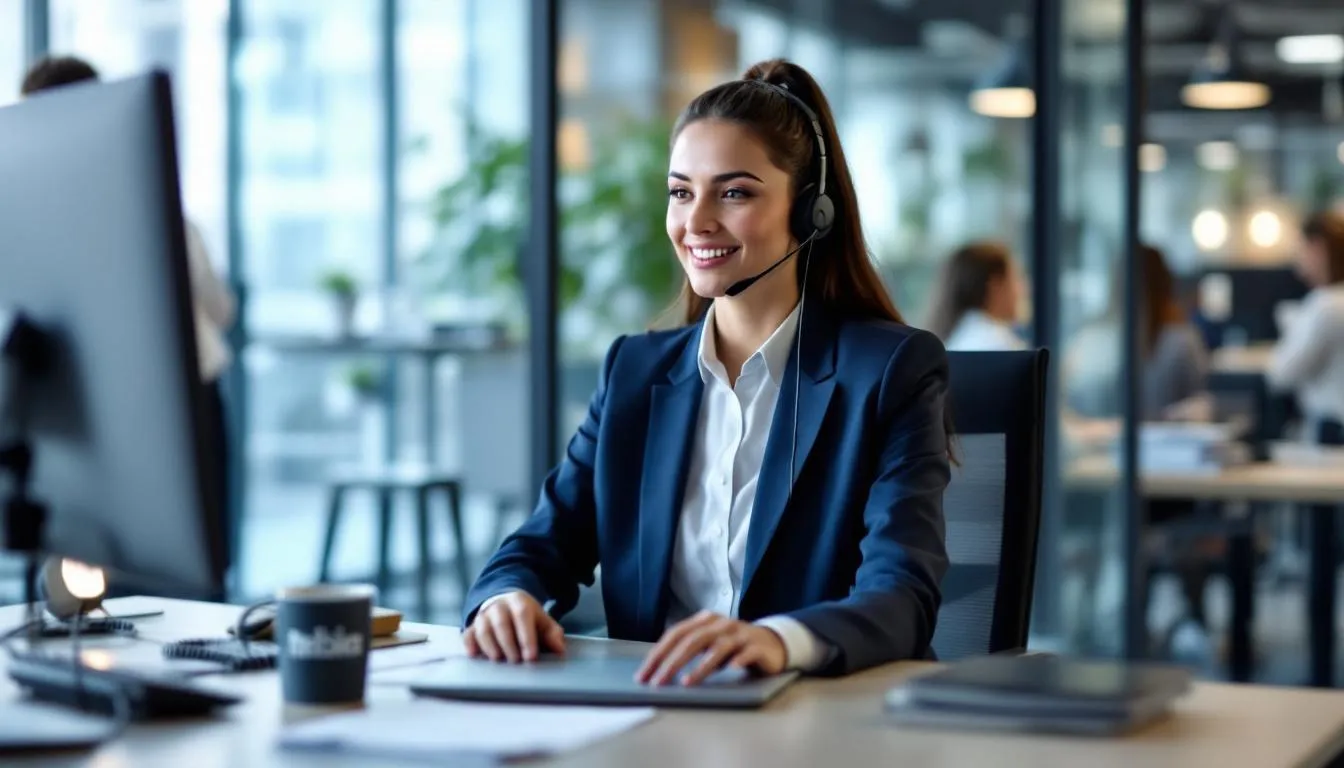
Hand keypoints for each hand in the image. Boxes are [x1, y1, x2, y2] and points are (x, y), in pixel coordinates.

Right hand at [462, 591, 565, 662]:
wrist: (504, 603)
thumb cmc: (526, 617)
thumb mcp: (542, 621)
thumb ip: (552, 634)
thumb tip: (559, 649)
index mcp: (519, 601)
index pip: (522, 615)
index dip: (526, 637)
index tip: (531, 656)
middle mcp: (498, 606)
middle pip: (501, 622)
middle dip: (508, 643)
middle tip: (516, 661)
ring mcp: (483, 615)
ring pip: (483, 628)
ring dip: (490, 646)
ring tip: (499, 660)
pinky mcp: (472, 626)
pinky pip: (468, 634)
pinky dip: (470, 644)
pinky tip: (474, 655)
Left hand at [635, 611, 785, 686]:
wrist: (771, 643)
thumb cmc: (733, 647)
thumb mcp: (709, 645)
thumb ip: (689, 650)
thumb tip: (659, 669)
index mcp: (705, 621)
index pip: (676, 634)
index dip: (658, 654)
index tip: (644, 674)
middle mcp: (721, 624)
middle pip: (693, 640)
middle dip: (672, 662)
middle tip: (659, 682)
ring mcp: (740, 634)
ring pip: (717, 648)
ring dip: (701, 667)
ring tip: (687, 683)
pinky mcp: (757, 646)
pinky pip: (746, 653)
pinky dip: (738, 661)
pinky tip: (731, 669)